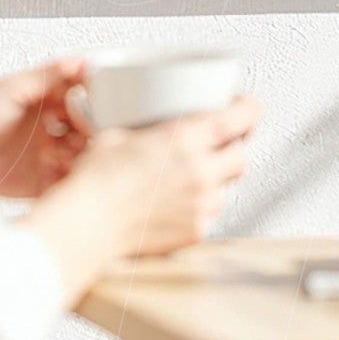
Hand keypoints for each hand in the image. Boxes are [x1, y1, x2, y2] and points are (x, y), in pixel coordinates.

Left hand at [0, 59, 88, 199]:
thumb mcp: (8, 88)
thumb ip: (47, 75)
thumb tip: (80, 60)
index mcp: (40, 99)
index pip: (78, 94)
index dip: (91, 98)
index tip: (100, 101)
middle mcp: (45, 126)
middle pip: (83, 125)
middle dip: (91, 127)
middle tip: (93, 130)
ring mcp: (43, 155)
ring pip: (79, 153)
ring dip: (85, 153)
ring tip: (79, 152)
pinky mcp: (38, 183)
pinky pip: (65, 182)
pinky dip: (74, 179)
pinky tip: (73, 174)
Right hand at [72, 97, 262, 257]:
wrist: (90, 222)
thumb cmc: (98, 179)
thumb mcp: (120, 134)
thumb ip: (148, 131)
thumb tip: (147, 128)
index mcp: (186, 138)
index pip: (242, 116)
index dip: (248, 109)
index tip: (245, 108)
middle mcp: (201, 171)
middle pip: (241, 157)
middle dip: (233, 151)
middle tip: (216, 148)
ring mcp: (201, 204)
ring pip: (227, 189)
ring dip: (215, 183)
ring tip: (188, 180)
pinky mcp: (195, 231)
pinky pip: (209, 216)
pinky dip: (198, 209)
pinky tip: (175, 205)